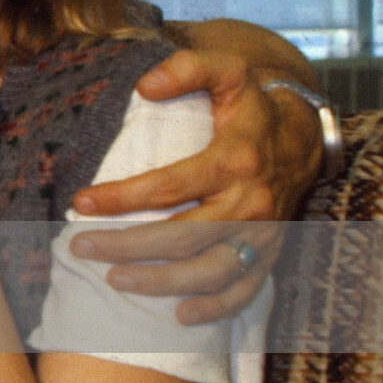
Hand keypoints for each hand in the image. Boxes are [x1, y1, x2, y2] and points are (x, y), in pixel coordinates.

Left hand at [69, 48, 313, 324]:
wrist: (302, 134)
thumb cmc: (250, 104)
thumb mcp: (227, 69)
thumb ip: (187, 67)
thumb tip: (144, 84)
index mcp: (237, 159)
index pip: (171, 185)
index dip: (123, 197)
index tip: (80, 203)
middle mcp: (253, 202)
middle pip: (184, 236)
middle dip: (127, 246)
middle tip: (79, 248)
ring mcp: (265, 234)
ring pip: (211, 270)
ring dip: (162, 282)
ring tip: (114, 280)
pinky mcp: (272, 253)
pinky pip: (247, 290)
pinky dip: (216, 308)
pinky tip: (179, 315)